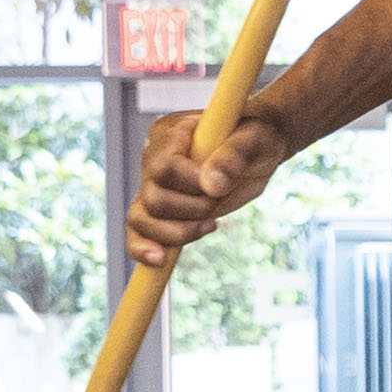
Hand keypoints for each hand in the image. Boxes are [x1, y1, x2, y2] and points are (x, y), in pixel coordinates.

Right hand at [127, 102, 291, 269]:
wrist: (254, 152)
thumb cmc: (255, 138)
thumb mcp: (255, 140)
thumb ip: (234, 155)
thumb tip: (211, 185)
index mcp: (172, 132)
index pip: (165, 167)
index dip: (191, 187)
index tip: (219, 188)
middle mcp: (153, 157)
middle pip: (153, 197)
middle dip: (191, 211)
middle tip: (219, 203)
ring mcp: (151, 184)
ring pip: (142, 218)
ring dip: (178, 232)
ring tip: (209, 224)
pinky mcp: (156, 208)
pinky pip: (136, 231)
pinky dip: (143, 248)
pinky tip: (160, 259)